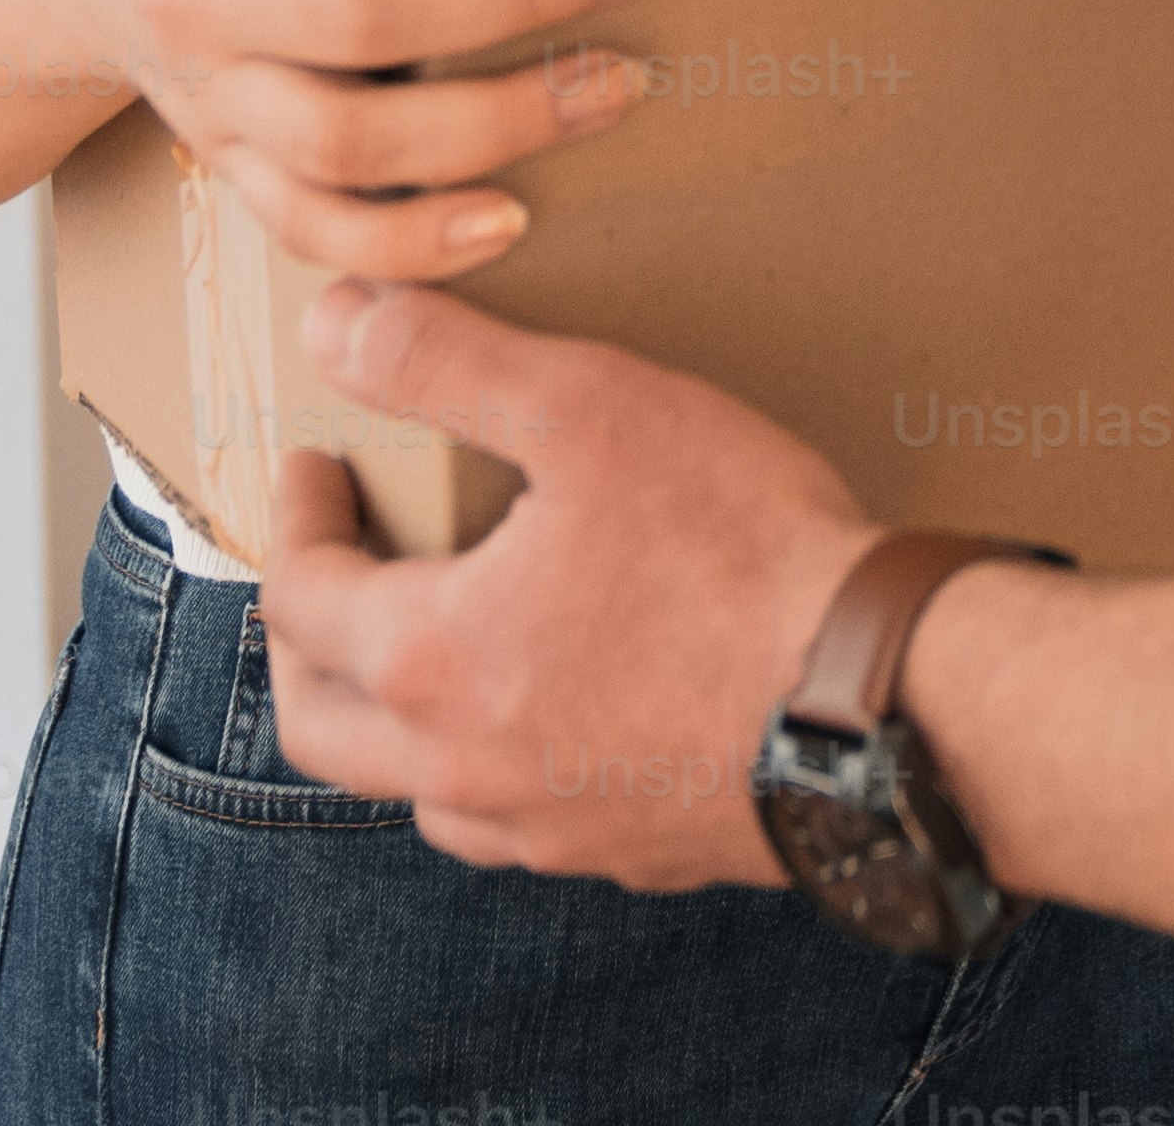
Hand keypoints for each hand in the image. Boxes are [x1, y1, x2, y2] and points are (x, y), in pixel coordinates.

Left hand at [257, 281, 881, 881]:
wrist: (881, 701)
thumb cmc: (739, 553)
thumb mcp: (591, 413)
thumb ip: (447, 364)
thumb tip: (331, 321)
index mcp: (432, 661)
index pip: (300, 598)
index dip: (293, 520)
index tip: (315, 467)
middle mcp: (463, 769)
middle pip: (320, 726)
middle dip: (304, 640)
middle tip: (330, 571)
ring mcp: (546, 828)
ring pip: (417, 790)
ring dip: (393, 719)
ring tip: (434, 644)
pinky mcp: (626, 853)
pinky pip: (519, 821)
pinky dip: (495, 765)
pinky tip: (552, 712)